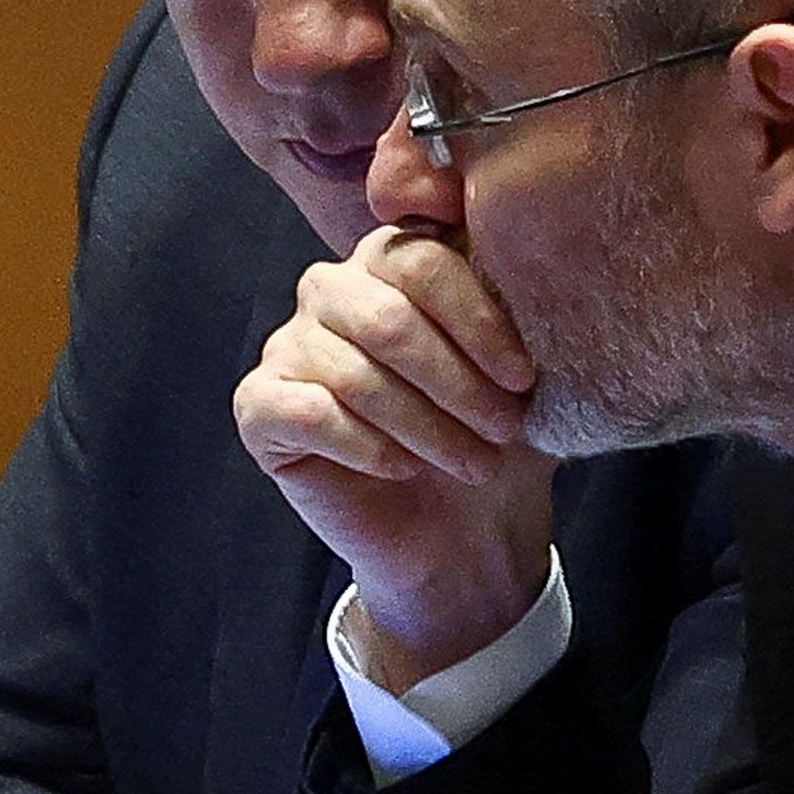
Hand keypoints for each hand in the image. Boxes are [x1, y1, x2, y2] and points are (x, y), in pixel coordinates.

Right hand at [236, 225, 554, 688]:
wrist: (462, 533)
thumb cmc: (492, 436)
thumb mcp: (520, 371)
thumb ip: (516, 308)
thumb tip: (534, 267)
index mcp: (392, 260)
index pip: (422, 261)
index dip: (477, 321)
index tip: (523, 378)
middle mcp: (332, 290)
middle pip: (386, 318)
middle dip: (455, 382)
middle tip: (503, 429)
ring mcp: (289, 346)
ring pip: (352, 373)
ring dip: (425, 426)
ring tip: (473, 461)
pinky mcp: (259, 407)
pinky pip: (306, 413)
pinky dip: (364, 445)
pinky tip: (403, 468)